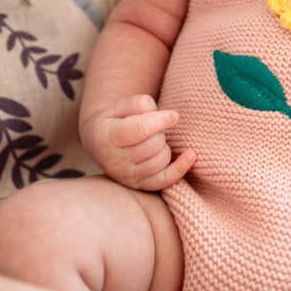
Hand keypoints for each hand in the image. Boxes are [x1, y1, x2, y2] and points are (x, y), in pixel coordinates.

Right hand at [80, 94, 195, 190]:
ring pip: (160, 161)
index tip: (175, 115)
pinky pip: (165, 180)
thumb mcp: (120, 105)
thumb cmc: (116, 120)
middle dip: (160, 132)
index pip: (139, 130)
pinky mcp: (139, 186)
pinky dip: (180, 168)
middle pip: (152, 145)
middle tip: (154, 128)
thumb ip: (139, 104)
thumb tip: (163, 116)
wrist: (100, 143)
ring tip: (154, 140)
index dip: (161, 121)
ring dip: (164, 146)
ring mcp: (126, 176)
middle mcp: (115, 161)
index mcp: (108, 137)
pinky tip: (191, 155)